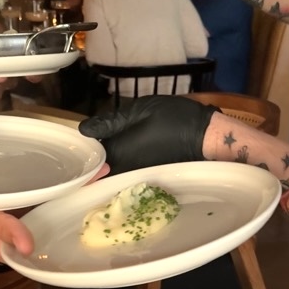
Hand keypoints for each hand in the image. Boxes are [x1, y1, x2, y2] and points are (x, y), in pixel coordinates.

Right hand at [0, 163, 110, 259]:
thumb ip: (3, 230)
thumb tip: (28, 246)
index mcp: (19, 246)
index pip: (57, 229)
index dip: (77, 210)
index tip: (99, 189)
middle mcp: (22, 231)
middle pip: (57, 212)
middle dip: (79, 194)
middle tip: (103, 170)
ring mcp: (15, 215)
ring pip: (48, 201)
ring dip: (67, 185)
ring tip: (90, 165)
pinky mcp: (8, 201)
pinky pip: (33, 191)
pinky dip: (47, 180)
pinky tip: (59, 163)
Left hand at [78, 96, 219, 174]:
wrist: (205, 137)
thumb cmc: (173, 119)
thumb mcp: (140, 110)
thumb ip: (111, 121)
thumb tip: (84, 130)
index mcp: (118, 152)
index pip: (90, 155)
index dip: (86, 147)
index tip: (86, 138)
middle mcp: (124, 170)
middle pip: (100, 167)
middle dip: (95, 158)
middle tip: (96, 142)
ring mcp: (135, 177)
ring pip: (113, 172)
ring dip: (108, 162)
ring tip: (110, 145)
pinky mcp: (146, 179)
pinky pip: (126, 174)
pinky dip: (122, 166)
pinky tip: (126, 153)